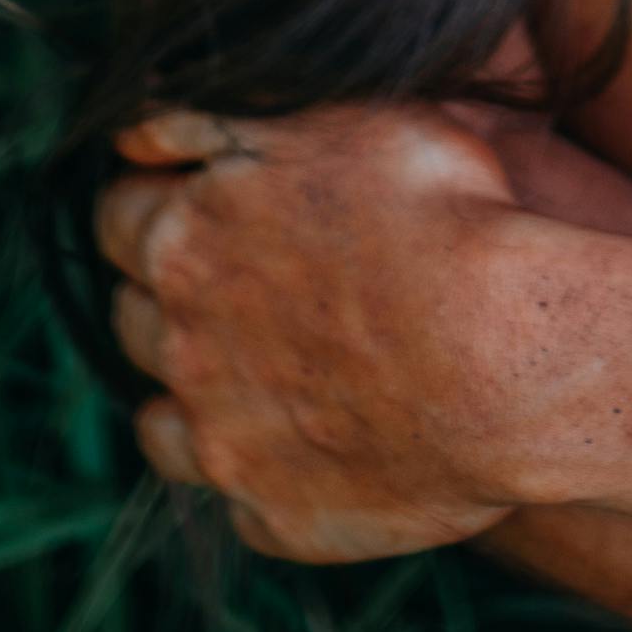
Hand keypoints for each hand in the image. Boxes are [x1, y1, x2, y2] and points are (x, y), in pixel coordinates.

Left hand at [95, 100, 631, 560]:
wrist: (511, 353)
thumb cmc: (441, 211)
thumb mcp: (335, 116)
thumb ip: (220, 120)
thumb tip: (136, 132)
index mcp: (187, 239)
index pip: (120, 215)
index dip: (151, 199)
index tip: (190, 193)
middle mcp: (183, 346)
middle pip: (132, 316)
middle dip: (166, 294)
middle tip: (235, 275)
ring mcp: (223, 441)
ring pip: (161, 417)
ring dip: (192, 388)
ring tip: (260, 365)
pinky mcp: (274, 515)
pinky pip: (236, 496)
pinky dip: (258, 468)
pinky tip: (313, 438)